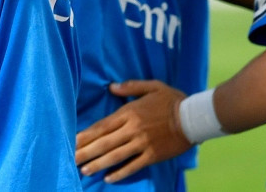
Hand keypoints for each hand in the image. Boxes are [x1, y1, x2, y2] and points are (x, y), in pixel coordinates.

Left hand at [75, 80, 190, 182]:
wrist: (194, 117)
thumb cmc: (173, 100)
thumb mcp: (152, 86)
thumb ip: (130, 87)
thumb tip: (112, 87)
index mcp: (129, 113)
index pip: (102, 126)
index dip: (86, 135)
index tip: (72, 140)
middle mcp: (132, 129)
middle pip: (104, 143)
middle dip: (86, 151)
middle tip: (70, 158)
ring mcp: (142, 143)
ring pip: (115, 156)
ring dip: (98, 164)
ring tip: (84, 170)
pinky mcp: (152, 155)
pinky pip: (133, 166)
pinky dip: (120, 173)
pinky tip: (109, 178)